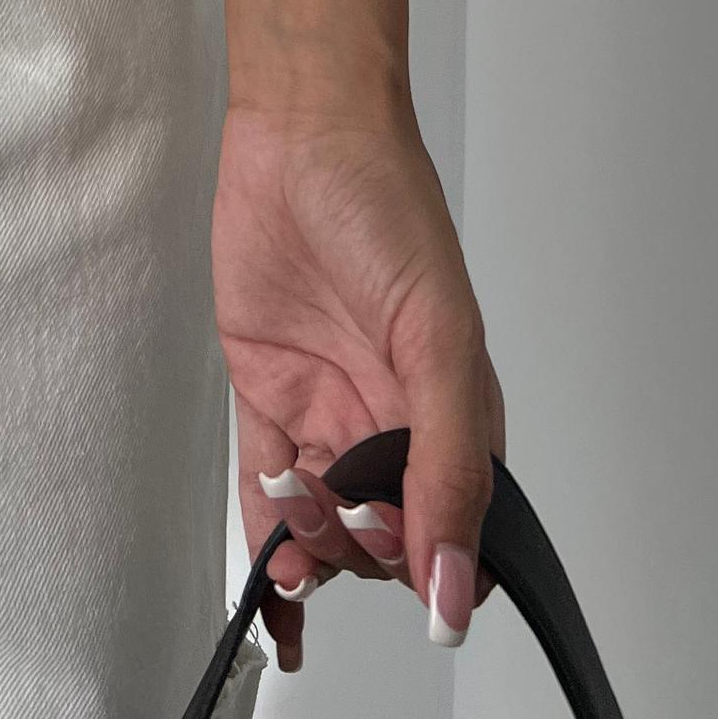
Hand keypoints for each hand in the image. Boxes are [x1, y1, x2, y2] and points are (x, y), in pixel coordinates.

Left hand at [212, 101, 504, 671]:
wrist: (300, 131)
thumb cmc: (386, 206)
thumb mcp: (436, 337)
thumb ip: (447, 465)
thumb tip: (452, 587)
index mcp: (451, 412)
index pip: (450, 528)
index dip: (422, 554)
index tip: (391, 534)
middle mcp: (390, 419)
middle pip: (382, 536)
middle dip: (361, 545)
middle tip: (342, 506)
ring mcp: (326, 406)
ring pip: (323, 521)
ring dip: (310, 542)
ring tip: (297, 498)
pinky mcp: (266, 390)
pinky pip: (264, 486)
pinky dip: (265, 538)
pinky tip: (269, 579)